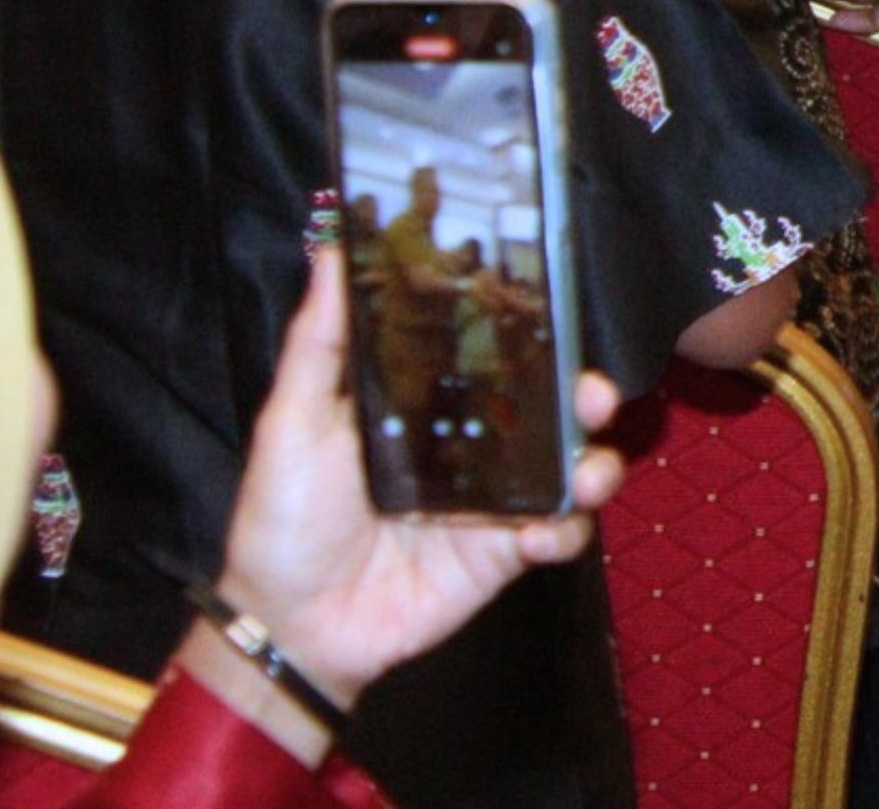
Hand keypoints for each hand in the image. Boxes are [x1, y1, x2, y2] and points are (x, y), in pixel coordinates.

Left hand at [214, 250, 626, 709]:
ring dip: (595, 464)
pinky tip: (535, 534)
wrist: (291, 625)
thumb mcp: (292, 422)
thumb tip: (327, 253)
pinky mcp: (505, 554)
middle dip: (589, 396)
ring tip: (584, 473)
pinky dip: (563, 529)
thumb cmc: (283, 518)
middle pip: (553, 409)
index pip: (496, 358)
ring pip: (573, 468)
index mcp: (427, 406)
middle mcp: (471, 447)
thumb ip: (319, 343)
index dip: (537, 335)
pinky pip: (560, 533)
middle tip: (594, 396)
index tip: (560, 311)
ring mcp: (494, 501)